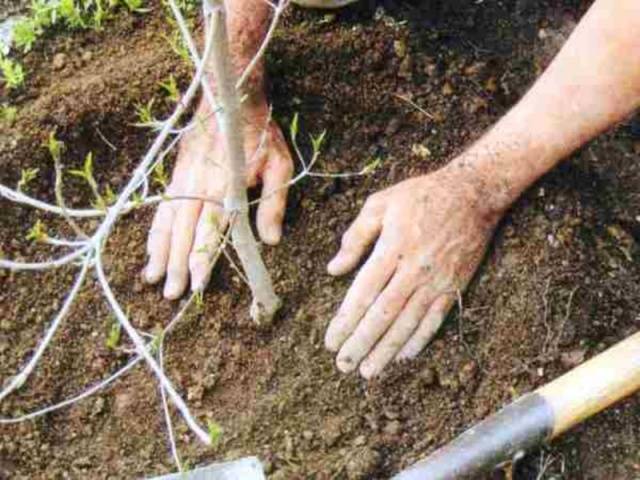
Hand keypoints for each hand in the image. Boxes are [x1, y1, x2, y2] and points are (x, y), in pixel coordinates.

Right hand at [144, 101, 292, 298]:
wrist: (228, 98)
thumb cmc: (259, 135)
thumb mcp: (279, 167)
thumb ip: (274, 205)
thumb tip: (271, 240)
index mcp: (224, 188)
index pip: (209, 231)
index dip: (202, 258)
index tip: (197, 283)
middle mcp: (198, 187)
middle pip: (183, 233)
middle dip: (176, 265)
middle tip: (171, 294)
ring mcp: (183, 180)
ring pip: (167, 222)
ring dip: (159, 252)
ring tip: (152, 278)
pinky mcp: (176, 173)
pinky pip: (162, 207)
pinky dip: (155, 230)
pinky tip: (152, 247)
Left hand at [325, 166, 500, 377]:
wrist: (473, 193)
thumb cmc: (420, 195)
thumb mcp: (381, 203)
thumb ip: (355, 237)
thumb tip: (333, 269)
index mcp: (393, 247)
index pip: (363, 292)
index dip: (345, 320)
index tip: (330, 341)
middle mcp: (415, 268)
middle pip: (384, 314)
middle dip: (361, 343)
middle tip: (343, 365)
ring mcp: (438, 280)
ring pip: (409, 323)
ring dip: (387, 350)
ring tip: (368, 371)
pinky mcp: (455, 286)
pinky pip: (436, 319)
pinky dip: (419, 339)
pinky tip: (403, 355)